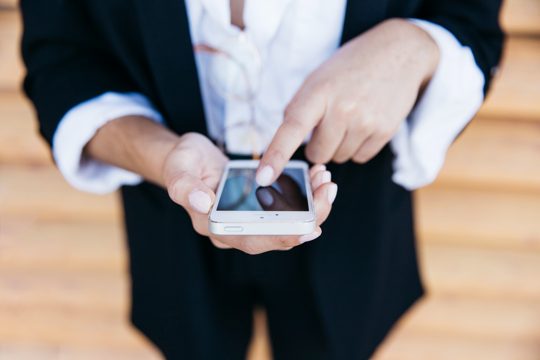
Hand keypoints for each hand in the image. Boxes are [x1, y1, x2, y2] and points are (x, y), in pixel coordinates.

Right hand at [162, 133, 337, 253]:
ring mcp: (250, 218)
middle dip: (308, 217)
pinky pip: (288, 207)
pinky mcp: (260, 206)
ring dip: (312, 206)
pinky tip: (317, 178)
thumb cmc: (183, 163)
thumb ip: (184, 186)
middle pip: (278, 234)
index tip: (308, 228)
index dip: (281, 237)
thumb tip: (202, 202)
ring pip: (287, 222)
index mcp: (215, 227)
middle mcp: (236, 229)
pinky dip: (306, 195)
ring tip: (327, 183)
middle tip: (327, 192)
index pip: (252, 241)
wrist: (189, 159)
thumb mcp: (178, 168)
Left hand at [255, 19, 438, 185]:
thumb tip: (284, 146)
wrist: (397, 53)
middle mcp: (342, 108)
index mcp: (318, 92)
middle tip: (329, 120)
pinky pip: (359, 158)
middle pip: (317, 154)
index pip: (292, 128)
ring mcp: (366, 121)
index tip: (263, 178)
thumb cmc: (349, 68)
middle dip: (318, 144)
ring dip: (339, 144)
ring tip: (350, 116)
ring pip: (338, 158)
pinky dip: (357, 146)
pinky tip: (364, 123)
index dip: (276, 155)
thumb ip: (299, 109)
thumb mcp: (318, 79)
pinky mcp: (385, 131)